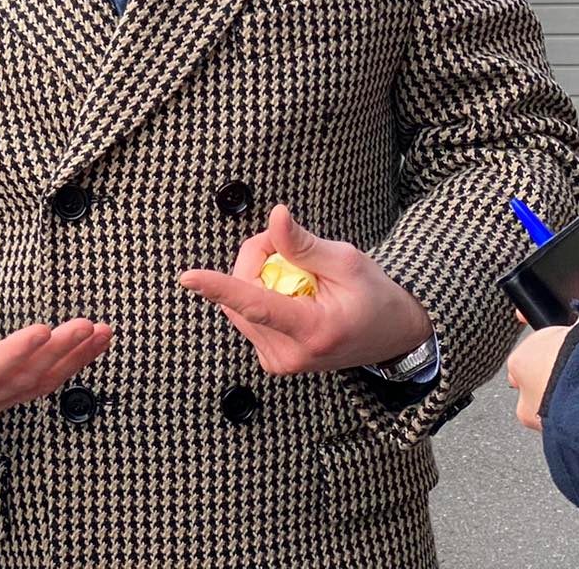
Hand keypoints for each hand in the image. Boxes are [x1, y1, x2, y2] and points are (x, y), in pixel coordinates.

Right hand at [0, 286, 111, 422]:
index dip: (16, 352)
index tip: (43, 329)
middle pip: (22, 378)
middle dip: (58, 351)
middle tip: (85, 325)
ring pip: (41, 383)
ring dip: (74, 358)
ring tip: (101, 332)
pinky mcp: (10, 394)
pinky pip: (46, 381)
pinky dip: (74, 362)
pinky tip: (95, 343)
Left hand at [178, 204, 432, 374]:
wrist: (390, 337)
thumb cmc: (374, 296)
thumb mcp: (347, 261)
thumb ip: (303, 244)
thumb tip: (274, 216)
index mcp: (314, 330)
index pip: (257, 306)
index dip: (220, 287)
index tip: (189, 278)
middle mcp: (290, 354)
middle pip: (244, 294)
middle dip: (257, 258)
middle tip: (287, 243)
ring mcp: (278, 362)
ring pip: (240, 304)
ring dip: (258, 276)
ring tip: (297, 272)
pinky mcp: (271, 361)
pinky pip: (247, 315)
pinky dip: (261, 295)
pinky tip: (291, 294)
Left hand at [505, 256, 578, 431]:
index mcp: (523, 361)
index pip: (532, 353)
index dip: (556, 349)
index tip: (573, 349)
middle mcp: (525, 395)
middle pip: (540, 383)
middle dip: (561, 379)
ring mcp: (541, 426)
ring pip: (553, 410)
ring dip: (573, 405)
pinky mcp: (562, 448)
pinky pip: (570, 434)